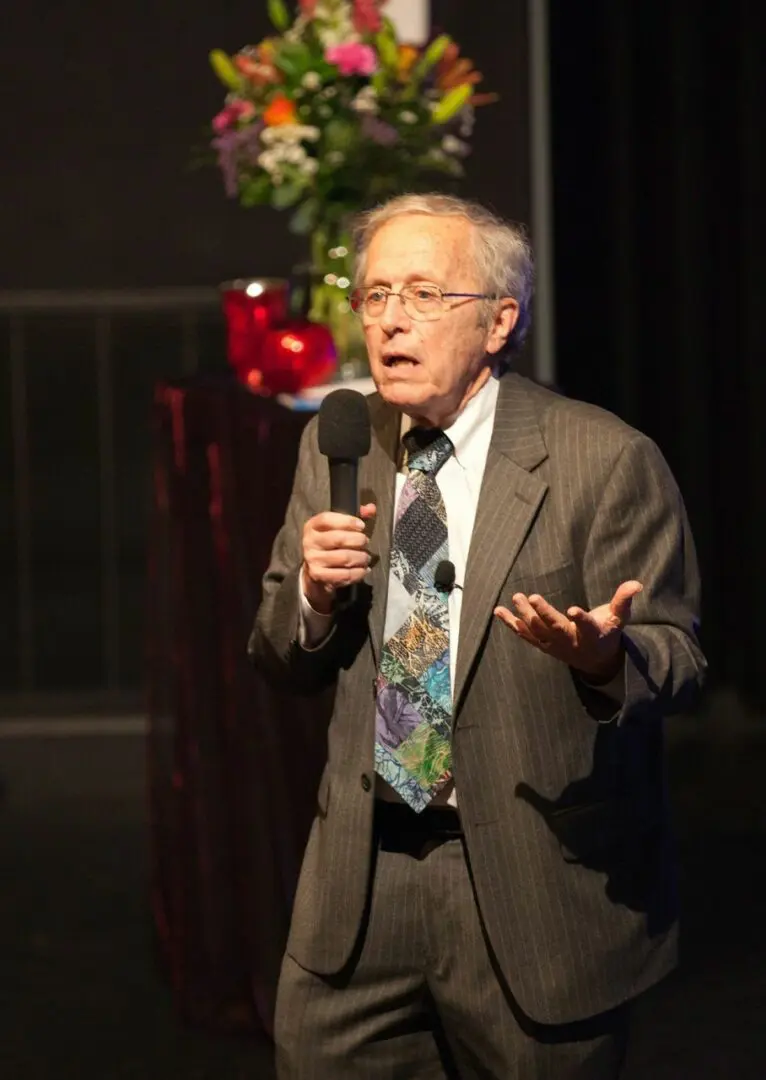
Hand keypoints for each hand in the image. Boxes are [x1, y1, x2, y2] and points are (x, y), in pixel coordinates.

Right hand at [302, 503, 376, 613]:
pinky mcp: (318, 575)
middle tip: (366, 542)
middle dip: (358, 540)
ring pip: (344, 558)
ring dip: (361, 558)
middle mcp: (310, 542)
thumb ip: (356, 516)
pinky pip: (344, 574)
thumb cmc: (331, 545)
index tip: (361, 526)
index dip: (347, 521)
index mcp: (312, 526)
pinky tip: (363, 569)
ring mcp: (313, 559)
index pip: (327, 519)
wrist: (315, 569)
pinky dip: (358, 573)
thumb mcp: (340, 527)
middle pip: (338, 539)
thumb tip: (371, 508)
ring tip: (366, 557)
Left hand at [494, 580, 642, 680]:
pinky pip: (525, 635)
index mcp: (591, 634)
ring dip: (525, 615)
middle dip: (543, 614)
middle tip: (532, 597)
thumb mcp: (618, 618)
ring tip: (516, 597)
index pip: (586, 626)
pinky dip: (511, 624)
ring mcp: (555, 645)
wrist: (595, 661)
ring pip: (537, 632)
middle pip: (556, 629)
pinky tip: (499, 611)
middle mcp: (571, 642)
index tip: (573, 609)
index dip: (580, 619)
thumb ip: (623, 600)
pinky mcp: (543, 645)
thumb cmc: (607, 633)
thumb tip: (637, 583)